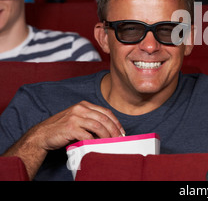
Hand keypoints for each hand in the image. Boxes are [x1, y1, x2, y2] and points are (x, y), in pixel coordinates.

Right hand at [4, 101, 124, 179]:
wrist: (42, 134)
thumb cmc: (61, 128)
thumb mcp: (78, 118)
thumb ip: (91, 120)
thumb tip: (109, 129)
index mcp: (84, 105)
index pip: (105, 112)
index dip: (116, 121)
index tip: (121, 131)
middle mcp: (80, 109)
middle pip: (104, 118)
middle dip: (114, 129)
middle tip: (119, 138)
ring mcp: (75, 117)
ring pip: (98, 126)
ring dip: (107, 135)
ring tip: (111, 142)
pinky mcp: (70, 128)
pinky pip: (87, 135)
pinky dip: (95, 141)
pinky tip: (98, 144)